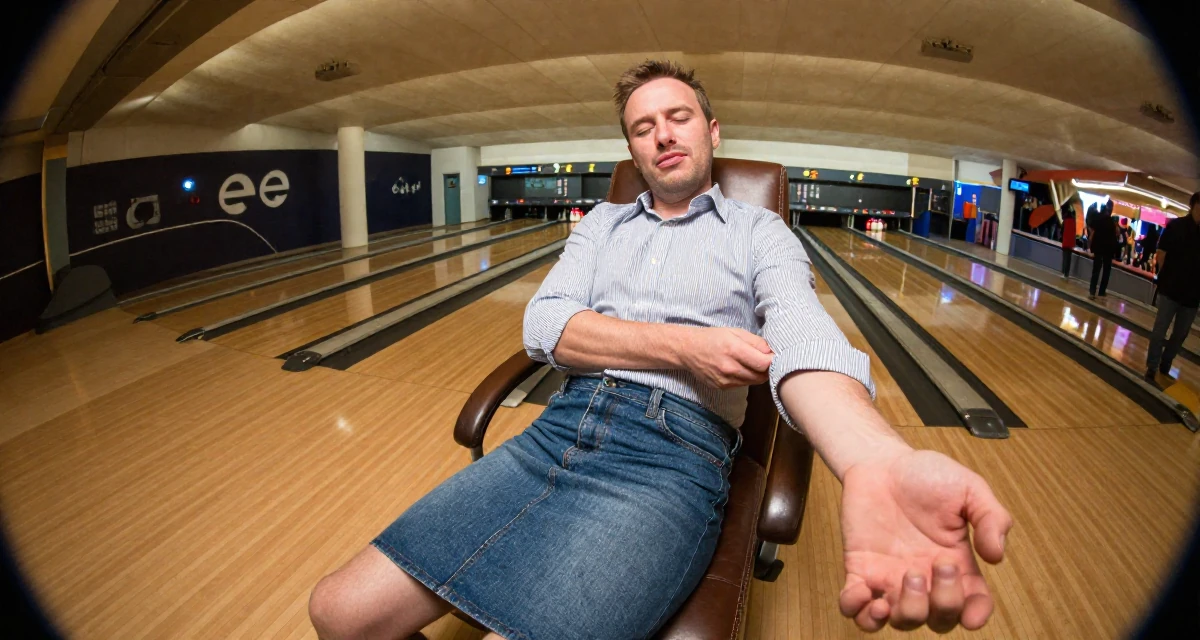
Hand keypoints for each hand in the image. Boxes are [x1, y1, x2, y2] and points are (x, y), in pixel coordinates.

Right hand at [677, 327, 772, 388]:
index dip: (774, 360)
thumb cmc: (712, 338)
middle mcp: (730, 368)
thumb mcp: (735, 332)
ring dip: (758, 374)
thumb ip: (756, 342)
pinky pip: (743, 384)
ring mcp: (725, 380)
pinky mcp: (722, 387)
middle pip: (761, 376)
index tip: (776, 355)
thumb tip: (772, 351)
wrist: (688, 350)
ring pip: (753, 382)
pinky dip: (747, 378)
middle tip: (767, 360)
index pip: (764, 363)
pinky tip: (742, 368)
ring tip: (754, 363)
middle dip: (768, 368)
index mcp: (734, 350)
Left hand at [838, 449, 1012, 632]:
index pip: (972, 605)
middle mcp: (926, 578)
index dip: (975, 615)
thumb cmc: (926, 474)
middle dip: (942, 604)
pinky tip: (862, 590)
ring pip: (901, 621)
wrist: (881, 461)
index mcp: (956, 563)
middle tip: (935, 565)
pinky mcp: (861, 570)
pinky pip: (855, 608)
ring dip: (906, 612)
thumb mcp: (969, 488)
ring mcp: (891, 577)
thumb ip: (991, 517)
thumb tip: (997, 555)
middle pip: (939, 619)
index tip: (972, 613)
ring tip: (907, 578)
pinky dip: (858, 610)